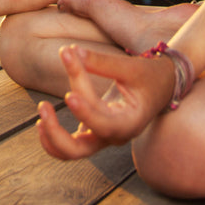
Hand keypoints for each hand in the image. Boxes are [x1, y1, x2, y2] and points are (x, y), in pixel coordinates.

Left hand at [36, 44, 175, 159]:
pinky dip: (54, 136)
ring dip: (52, 136)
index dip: (84, 111)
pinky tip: (42, 119)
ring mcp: (103, 137)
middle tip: (43, 106)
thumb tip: (72, 52)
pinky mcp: (94, 131)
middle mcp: (115, 136)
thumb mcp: (132, 67)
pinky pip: (70, 143)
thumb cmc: (150, 76)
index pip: (103, 123)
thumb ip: (102, 62)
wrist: (162, 86)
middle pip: (80, 150)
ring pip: (71, 151)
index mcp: (130, 124)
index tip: (69, 93)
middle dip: (57, 133)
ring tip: (42, 109)